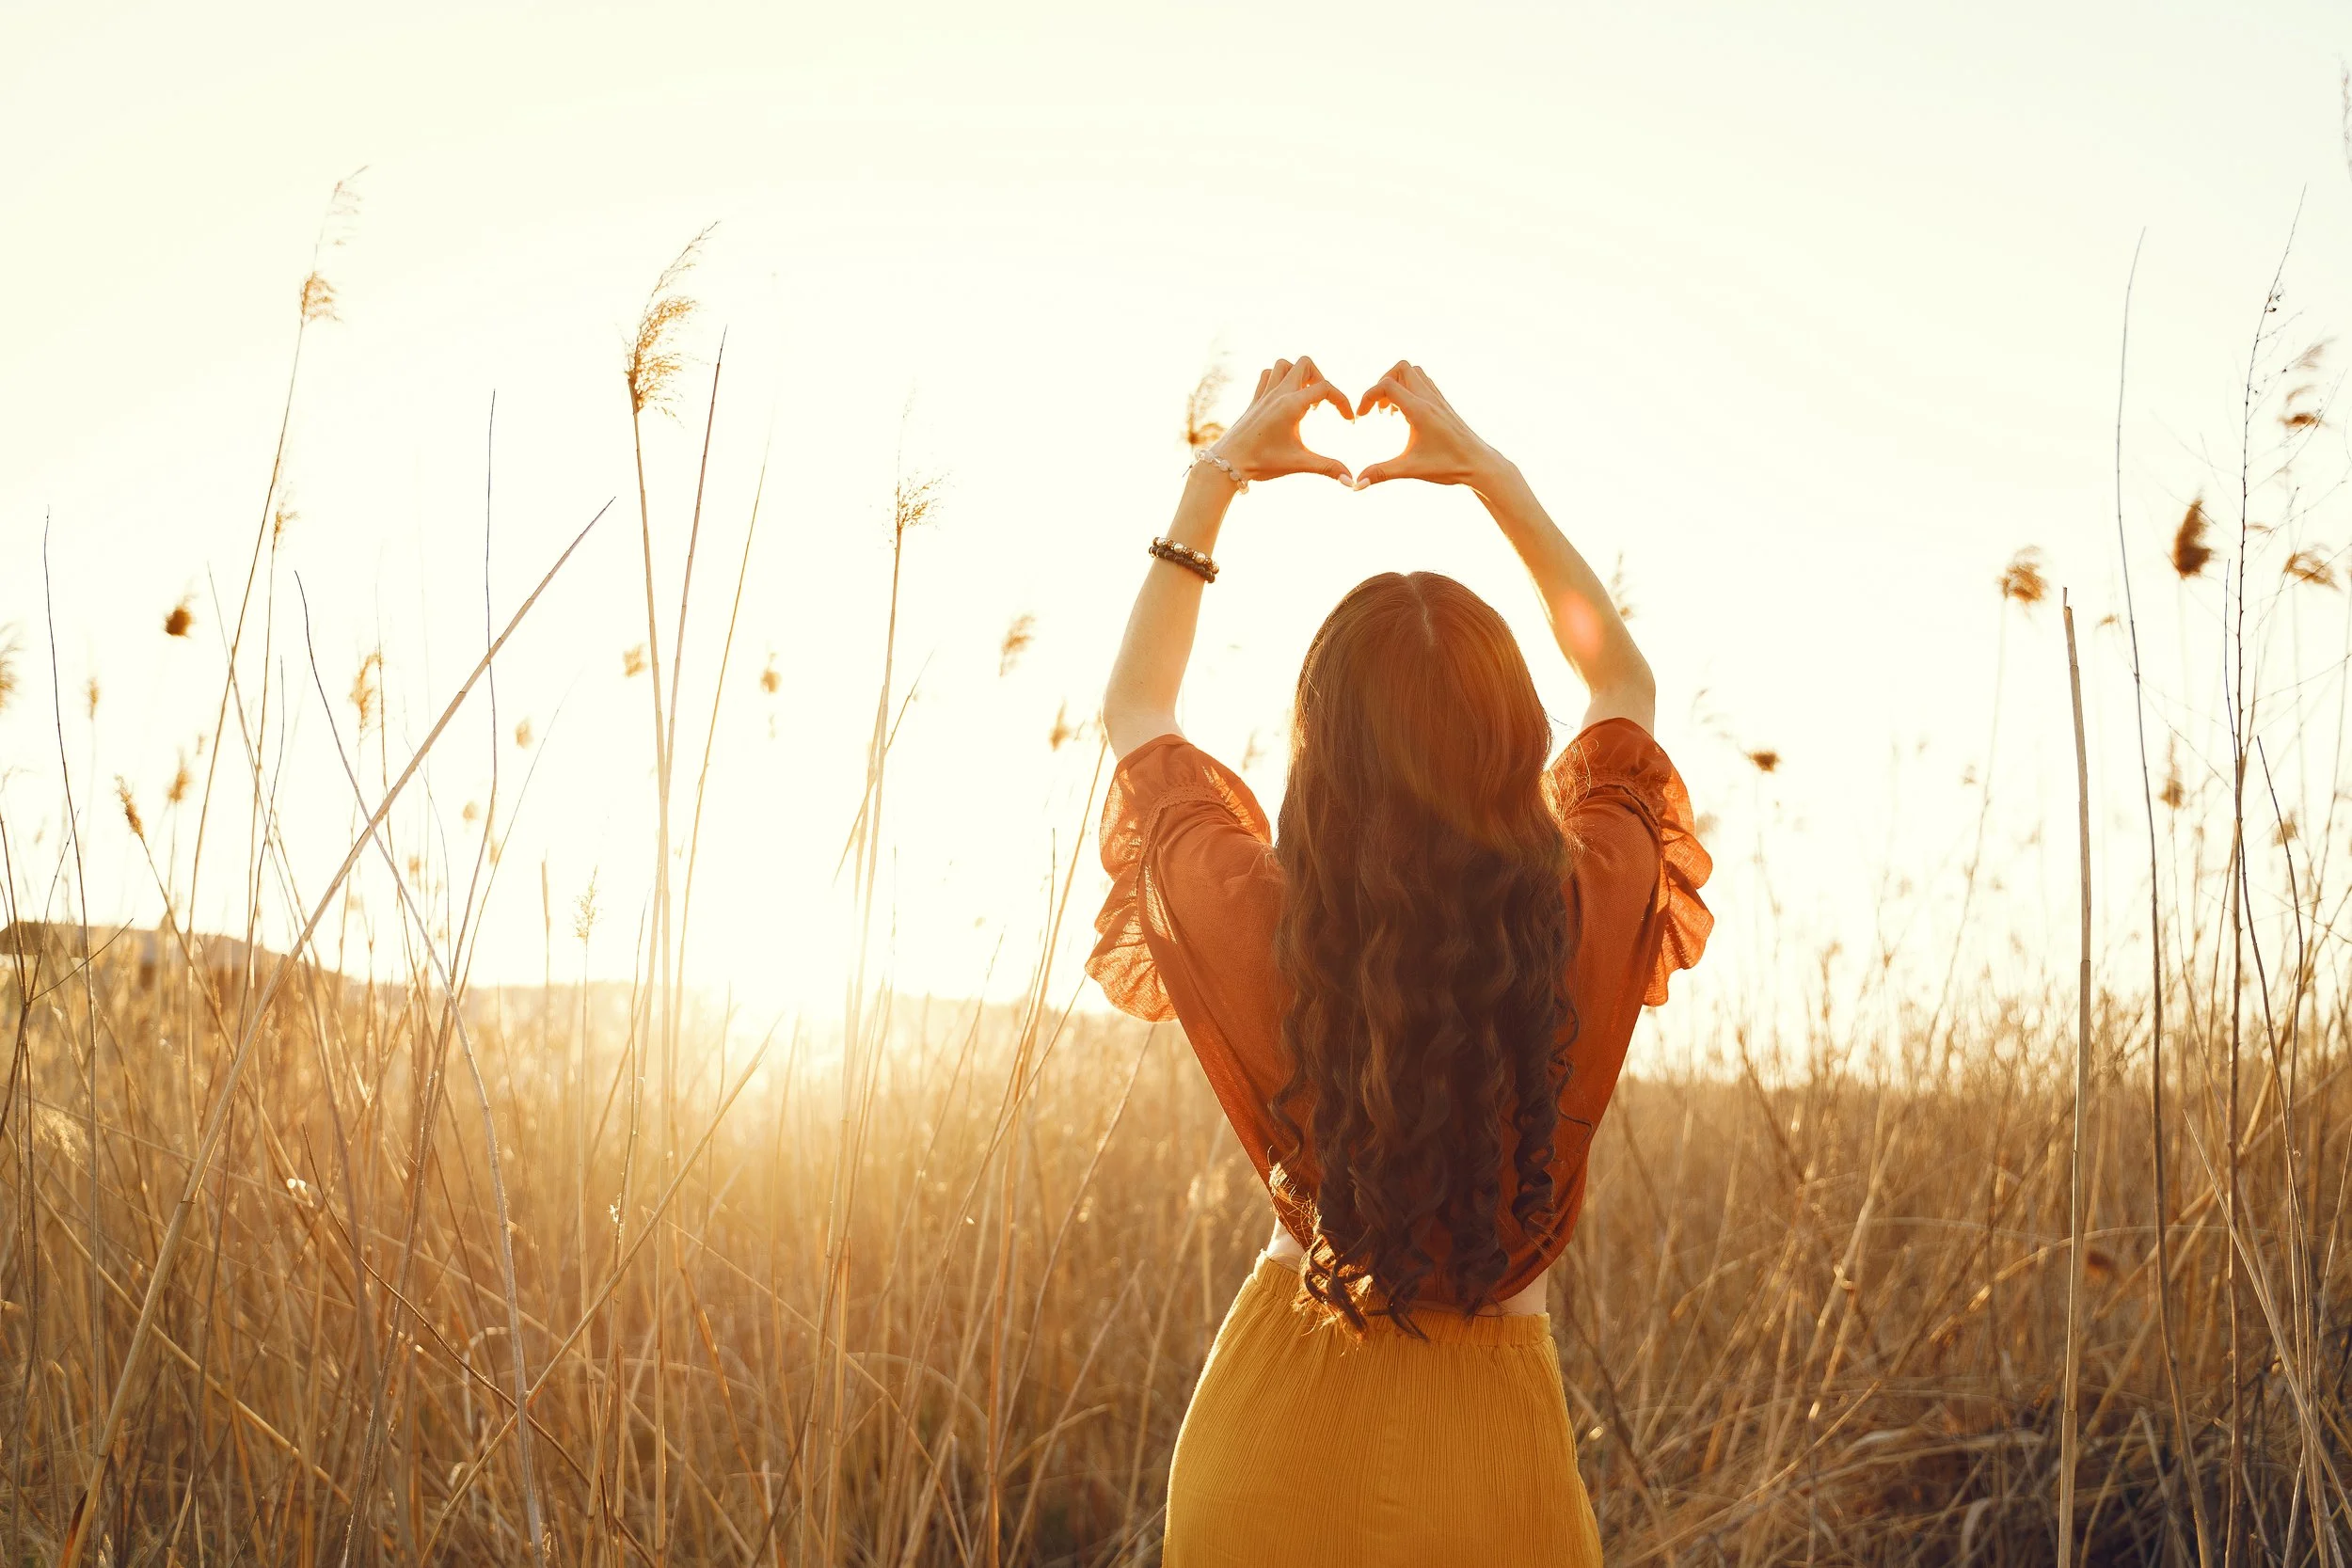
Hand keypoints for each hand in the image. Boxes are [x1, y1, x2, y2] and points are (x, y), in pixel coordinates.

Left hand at [1206, 357, 1356, 486]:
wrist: (1228, 463)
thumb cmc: (1261, 462)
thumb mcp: (1299, 464)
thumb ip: (1328, 468)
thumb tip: (1352, 481)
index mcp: (1291, 404)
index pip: (1325, 388)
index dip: (1342, 401)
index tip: (1347, 421)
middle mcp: (1277, 393)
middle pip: (1305, 364)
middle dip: (1321, 379)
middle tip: (1322, 404)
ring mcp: (1264, 394)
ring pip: (1284, 365)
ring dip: (1299, 375)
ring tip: (1305, 398)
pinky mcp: (1254, 400)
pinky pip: (1268, 375)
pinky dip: (1280, 379)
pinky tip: (1285, 400)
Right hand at [1351, 361, 1506, 489]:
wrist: (1479, 465)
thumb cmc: (1449, 466)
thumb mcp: (1411, 469)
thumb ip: (1381, 473)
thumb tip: (1356, 484)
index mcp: (1420, 411)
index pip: (1387, 385)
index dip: (1368, 397)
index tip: (1362, 417)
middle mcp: (1429, 399)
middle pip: (1401, 368)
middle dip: (1382, 383)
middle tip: (1378, 409)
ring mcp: (1438, 399)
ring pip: (1414, 372)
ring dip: (1397, 384)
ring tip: (1390, 411)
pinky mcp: (1443, 404)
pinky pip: (1423, 383)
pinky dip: (1409, 390)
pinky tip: (1405, 414)